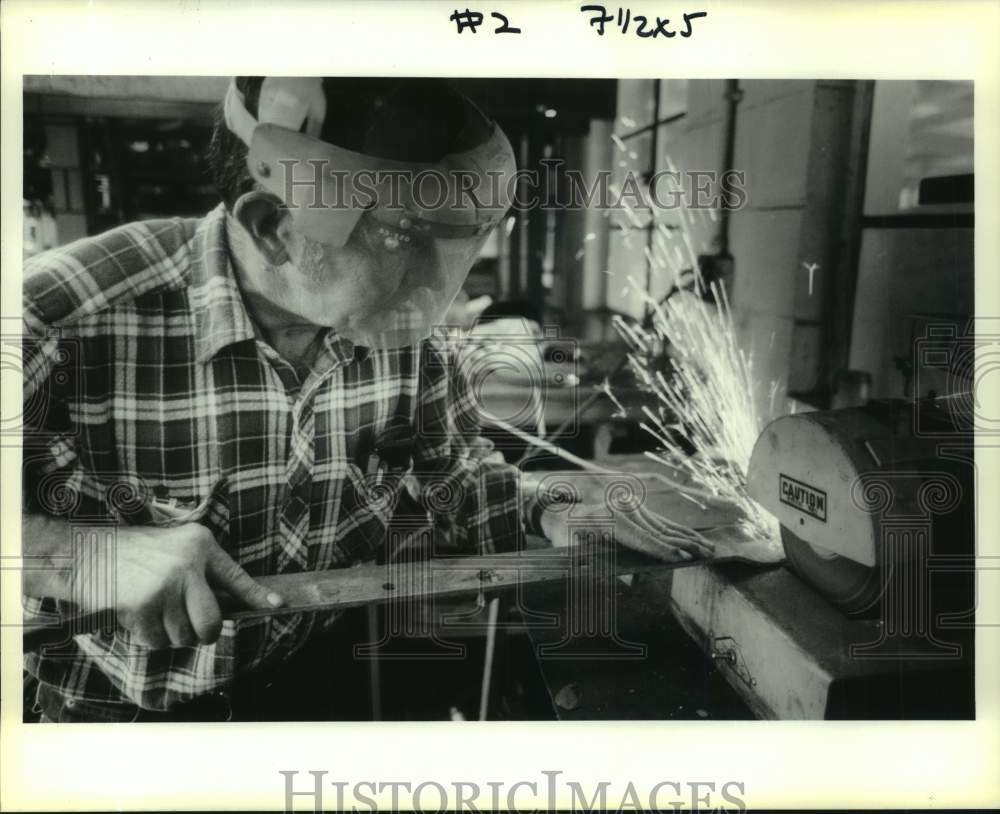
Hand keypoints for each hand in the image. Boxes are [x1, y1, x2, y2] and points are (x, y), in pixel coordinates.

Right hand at [69, 523, 283, 648]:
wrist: (86, 552)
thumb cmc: (134, 551)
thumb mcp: (177, 547)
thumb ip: (202, 571)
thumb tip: (226, 607)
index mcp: (201, 545)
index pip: (237, 577)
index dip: (257, 596)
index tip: (278, 605)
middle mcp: (188, 565)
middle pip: (211, 623)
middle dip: (203, 634)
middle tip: (191, 628)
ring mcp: (165, 586)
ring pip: (183, 637)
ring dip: (170, 634)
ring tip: (154, 610)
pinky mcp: (142, 606)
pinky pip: (157, 641)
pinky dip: (148, 637)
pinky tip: (137, 614)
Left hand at [538, 501, 715, 562]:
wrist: (565, 516)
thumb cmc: (568, 540)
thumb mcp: (577, 556)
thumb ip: (601, 569)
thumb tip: (632, 582)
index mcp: (609, 520)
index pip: (642, 538)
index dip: (664, 550)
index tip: (684, 558)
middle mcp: (623, 510)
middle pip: (659, 531)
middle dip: (685, 545)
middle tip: (708, 555)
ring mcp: (631, 507)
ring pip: (665, 526)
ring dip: (688, 538)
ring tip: (710, 548)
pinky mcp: (636, 508)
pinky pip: (661, 522)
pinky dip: (679, 532)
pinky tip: (696, 538)